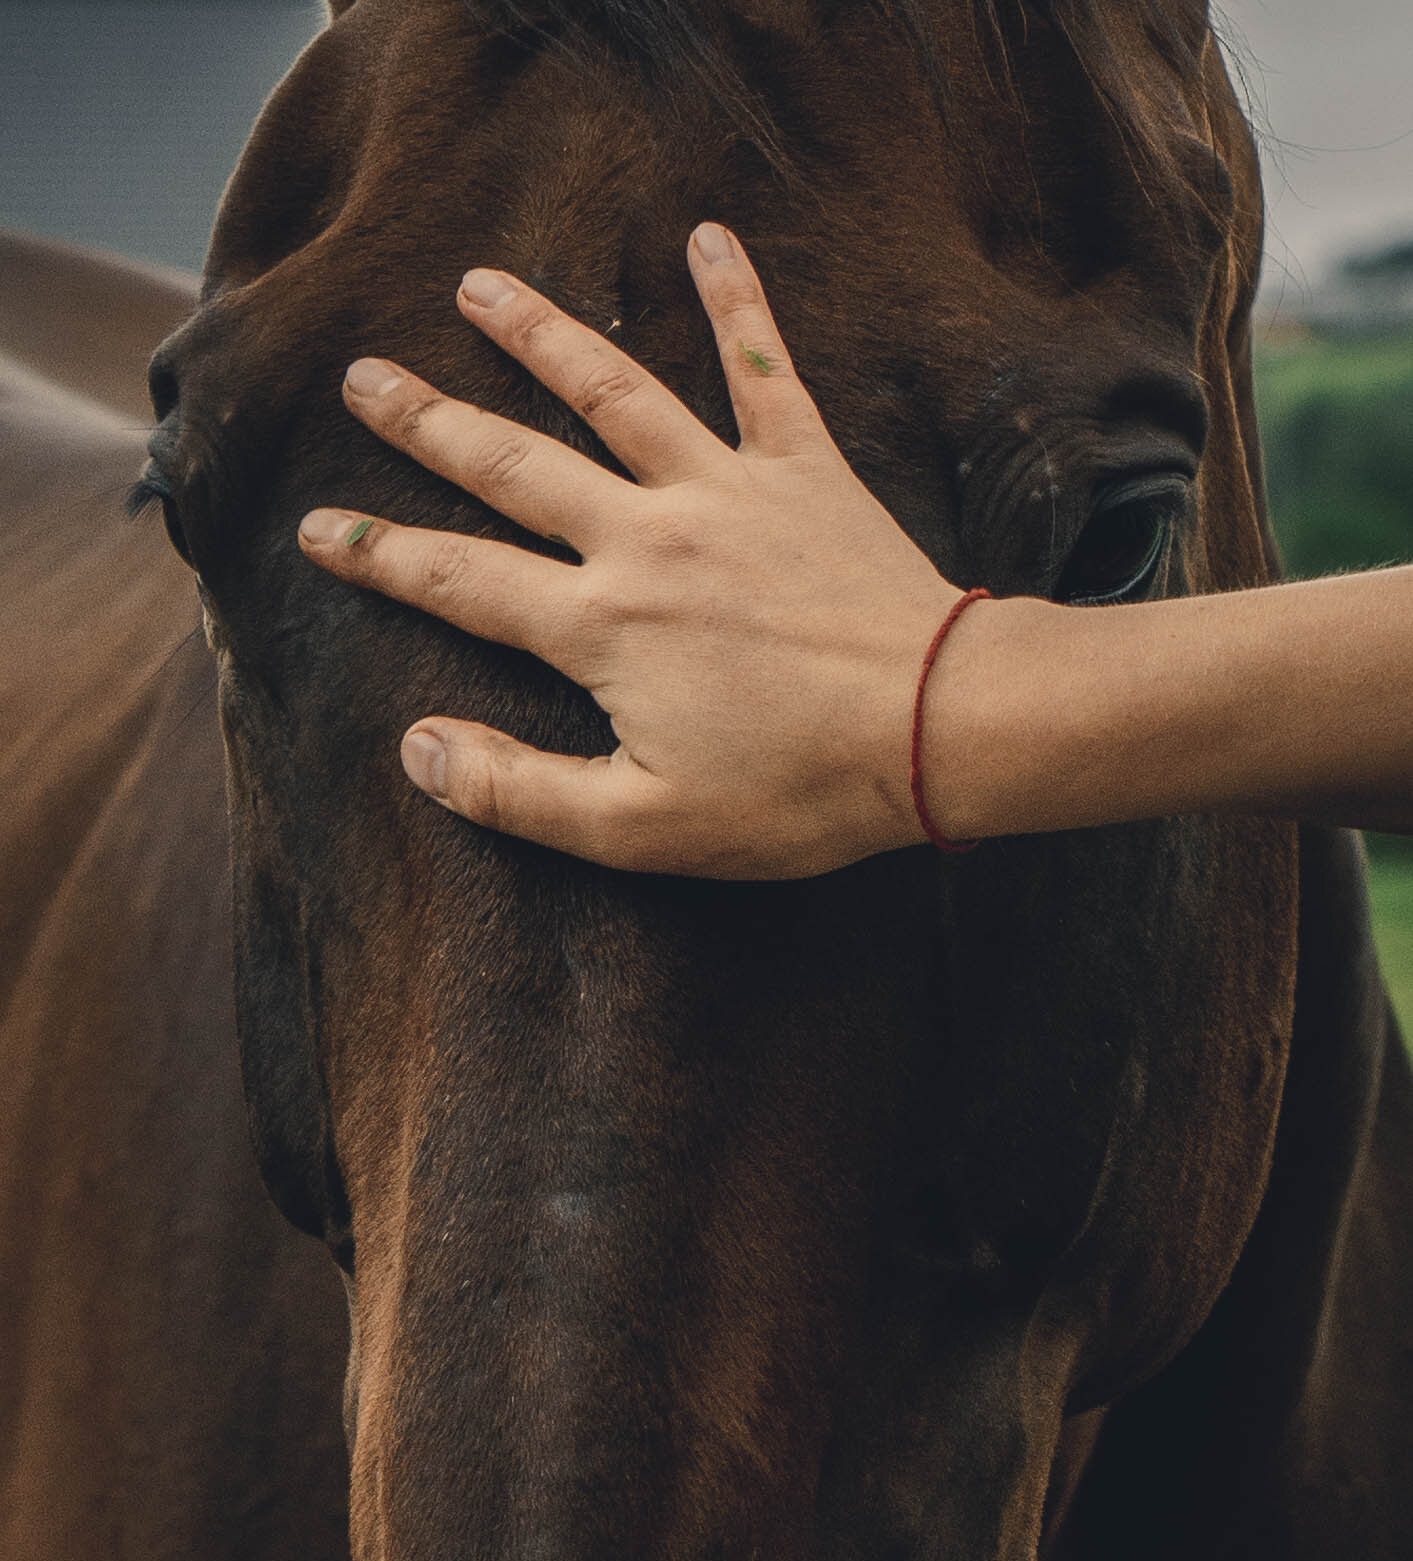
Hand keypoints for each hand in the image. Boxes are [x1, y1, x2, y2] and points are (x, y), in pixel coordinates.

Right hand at [298, 224, 971, 878]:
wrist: (937, 729)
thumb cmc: (795, 792)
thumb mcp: (642, 828)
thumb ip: (521, 792)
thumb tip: (416, 751)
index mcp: (600, 627)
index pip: (459, 582)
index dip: (380, 556)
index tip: (317, 528)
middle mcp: (646, 538)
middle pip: (514, 466)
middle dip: (429, 422)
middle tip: (365, 379)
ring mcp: (726, 491)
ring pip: (614, 393)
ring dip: (541, 336)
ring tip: (480, 285)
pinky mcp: (805, 470)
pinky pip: (763, 369)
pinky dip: (736, 301)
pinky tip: (707, 237)